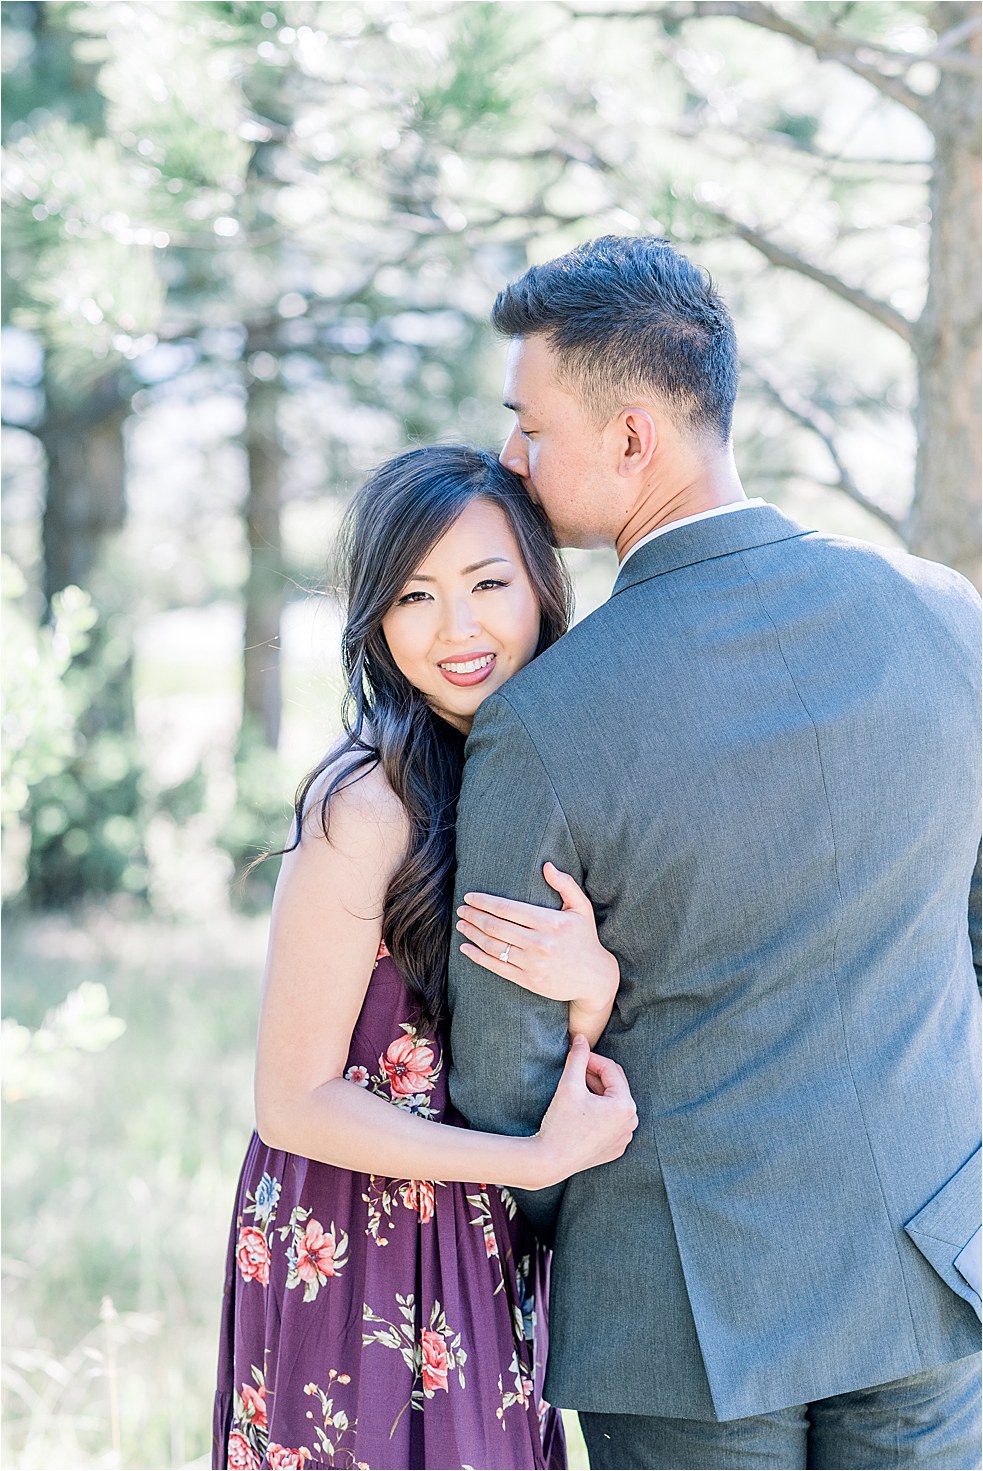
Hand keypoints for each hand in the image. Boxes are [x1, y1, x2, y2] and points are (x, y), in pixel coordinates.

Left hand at [456, 862, 619, 1019]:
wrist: (595, 977)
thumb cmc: (585, 937)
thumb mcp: (582, 907)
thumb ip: (565, 884)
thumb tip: (546, 865)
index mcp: (551, 923)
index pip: (509, 909)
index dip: (485, 902)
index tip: (469, 897)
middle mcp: (540, 943)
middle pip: (497, 926)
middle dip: (474, 916)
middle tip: (461, 909)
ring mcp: (533, 964)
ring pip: (494, 946)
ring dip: (473, 934)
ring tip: (461, 925)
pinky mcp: (528, 980)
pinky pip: (497, 967)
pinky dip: (478, 957)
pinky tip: (466, 948)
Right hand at [531, 1034, 637, 1188]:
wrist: (549, 1161)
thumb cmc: (560, 1123)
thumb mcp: (569, 1085)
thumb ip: (578, 1057)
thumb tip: (581, 1037)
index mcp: (625, 1105)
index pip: (611, 1069)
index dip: (591, 1059)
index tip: (574, 1056)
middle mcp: (631, 1122)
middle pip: (614, 1086)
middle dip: (595, 1075)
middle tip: (573, 1070)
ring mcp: (624, 1138)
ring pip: (612, 1104)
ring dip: (596, 1092)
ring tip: (575, 1089)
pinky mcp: (615, 1148)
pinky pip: (611, 1122)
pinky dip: (598, 1112)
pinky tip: (580, 1111)